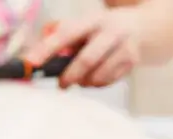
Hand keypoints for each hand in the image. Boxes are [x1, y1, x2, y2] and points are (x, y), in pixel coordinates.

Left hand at [24, 8, 142, 88]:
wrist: (142, 26)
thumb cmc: (100, 29)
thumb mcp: (83, 25)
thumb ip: (61, 36)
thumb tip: (37, 54)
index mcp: (92, 19)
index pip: (66, 34)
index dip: (46, 49)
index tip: (30, 62)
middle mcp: (111, 31)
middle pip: (86, 60)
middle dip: (70, 76)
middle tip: (61, 85)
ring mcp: (124, 48)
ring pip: (98, 76)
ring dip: (84, 82)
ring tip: (80, 78)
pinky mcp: (132, 63)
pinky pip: (107, 82)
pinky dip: (96, 84)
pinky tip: (95, 77)